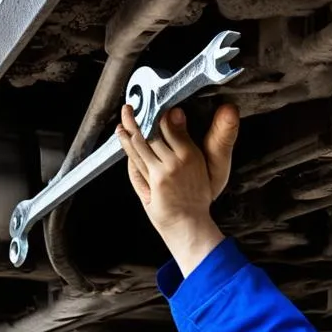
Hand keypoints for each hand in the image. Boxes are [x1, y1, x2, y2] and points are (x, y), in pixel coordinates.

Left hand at [117, 103, 240, 273]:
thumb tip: (189, 115)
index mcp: (193, 155)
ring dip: (130, 126)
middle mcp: (179, 161)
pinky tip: (122, 133)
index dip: (163, 114)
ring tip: (125, 114)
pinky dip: (127, 143)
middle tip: (133, 106)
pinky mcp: (154, 180)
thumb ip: (196, 143)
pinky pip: (136, 157)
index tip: (158, 106)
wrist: (190, 225)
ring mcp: (165, 171)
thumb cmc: (196, 200)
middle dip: (143, 117)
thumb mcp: (209, 170)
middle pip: (155, 132)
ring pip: (142, 142)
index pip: (173, 126)